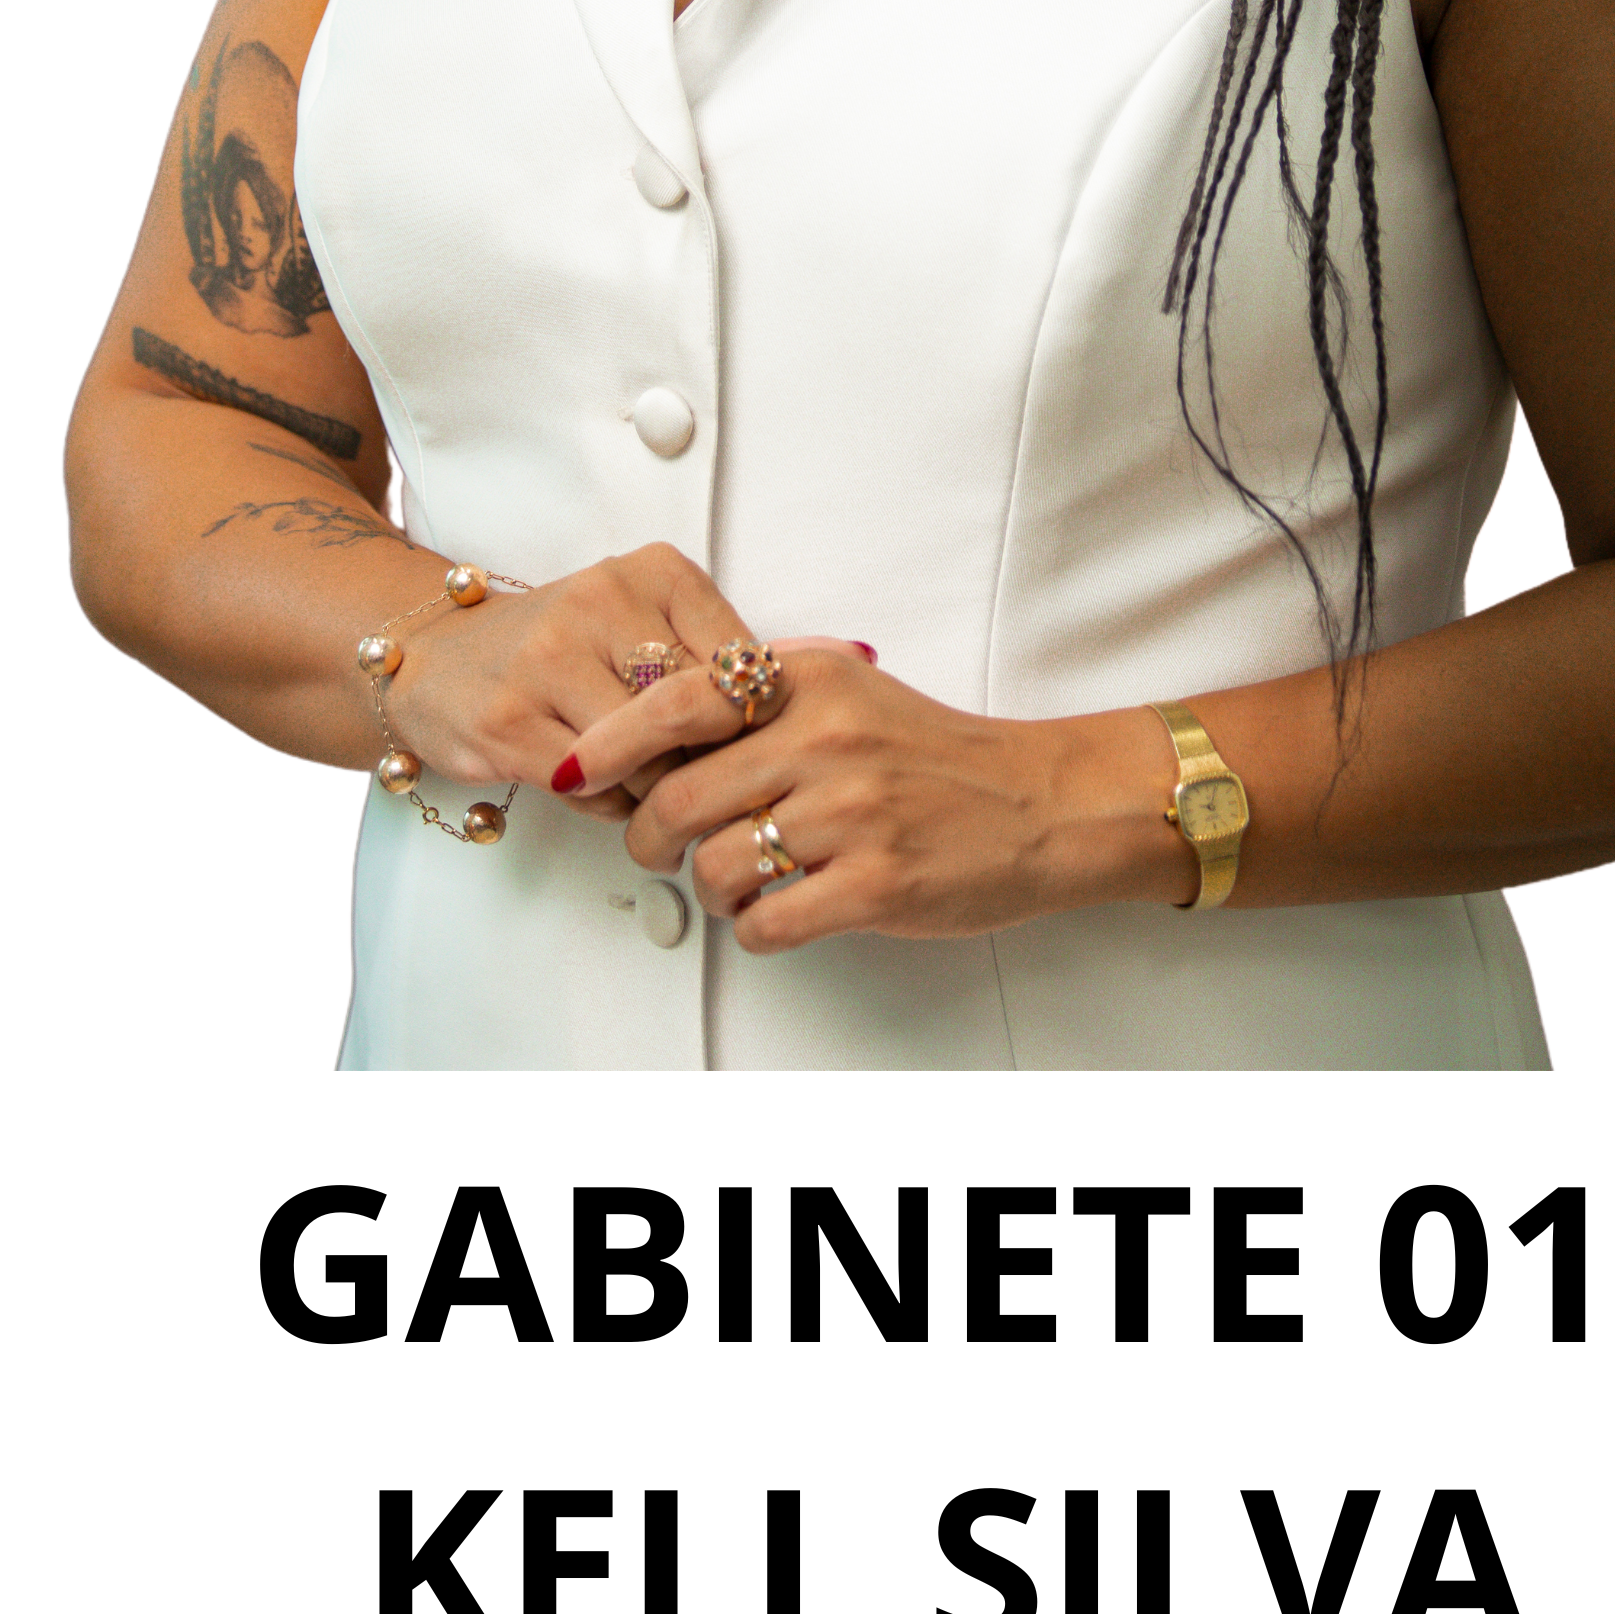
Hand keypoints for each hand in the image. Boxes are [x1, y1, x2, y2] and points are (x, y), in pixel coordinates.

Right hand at [382, 545, 751, 823]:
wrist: (438, 659)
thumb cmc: (563, 649)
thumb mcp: (645, 622)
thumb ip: (710, 659)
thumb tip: (780, 725)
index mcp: (654, 571)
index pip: (742, 661)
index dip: (751, 719)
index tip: (742, 741)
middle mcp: (600, 601)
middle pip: (699, 715)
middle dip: (704, 761)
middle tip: (697, 776)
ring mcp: (548, 660)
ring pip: (650, 758)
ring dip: (655, 789)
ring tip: (640, 779)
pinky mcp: (508, 722)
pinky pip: (595, 789)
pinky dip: (609, 804)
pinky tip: (595, 785)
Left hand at [553, 643, 1182, 942]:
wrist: (1039, 804)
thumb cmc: (937, 754)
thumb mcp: (849, 693)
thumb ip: (764, 695)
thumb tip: (661, 715)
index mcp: (810, 685)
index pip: (678, 701)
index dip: (610, 742)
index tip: (575, 772)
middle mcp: (825, 742)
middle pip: (678, 799)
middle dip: (651, 837)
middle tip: (662, 848)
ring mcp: (850, 815)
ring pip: (715, 867)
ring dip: (712, 889)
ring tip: (744, 882)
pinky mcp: (874, 885)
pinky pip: (767, 923)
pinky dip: (758, 929)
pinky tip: (782, 913)